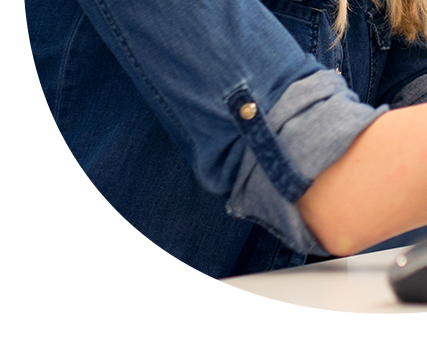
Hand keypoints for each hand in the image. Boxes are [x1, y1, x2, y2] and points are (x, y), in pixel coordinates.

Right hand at [23, 245, 239, 313]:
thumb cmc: (33, 295)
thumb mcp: (80, 295)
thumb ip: (117, 304)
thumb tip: (150, 316)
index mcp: (109, 262)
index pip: (165, 279)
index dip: (200, 294)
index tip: (229, 310)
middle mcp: (97, 263)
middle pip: (158, 286)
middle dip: (197, 304)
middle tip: (228, 320)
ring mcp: (74, 277)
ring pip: (132, 299)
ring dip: (169, 315)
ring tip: (198, 328)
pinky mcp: (50, 293)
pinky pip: (93, 310)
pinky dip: (122, 320)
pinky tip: (138, 326)